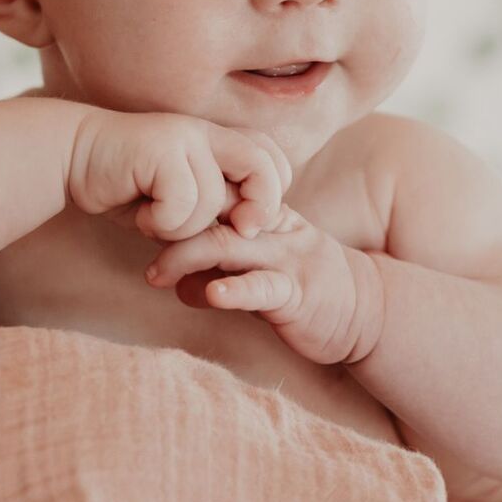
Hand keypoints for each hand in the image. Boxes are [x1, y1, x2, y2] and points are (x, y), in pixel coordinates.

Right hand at [68, 109, 291, 240]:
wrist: (74, 158)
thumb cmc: (128, 185)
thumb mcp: (179, 199)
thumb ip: (214, 207)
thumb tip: (251, 228)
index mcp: (217, 140)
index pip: (272, 158)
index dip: (272, 193)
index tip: (250, 223)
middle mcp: (207, 133)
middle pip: (263, 168)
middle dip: (258, 208)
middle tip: (238, 230)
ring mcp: (185, 137)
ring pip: (214, 201)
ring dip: (185, 227)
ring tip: (155, 217)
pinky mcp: (162, 149)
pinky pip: (182, 204)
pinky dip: (162, 223)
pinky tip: (141, 212)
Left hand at [144, 205, 383, 364]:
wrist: (364, 310)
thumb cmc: (301, 288)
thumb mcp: (258, 269)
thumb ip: (220, 268)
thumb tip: (177, 281)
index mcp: (263, 214)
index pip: (218, 191)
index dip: (180, 196)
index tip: (143, 207)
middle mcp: (272, 229)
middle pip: (215, 213)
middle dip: (172, 225)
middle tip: (137, 234)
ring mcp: (285, 259)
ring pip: (230, 246)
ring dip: (186, 257)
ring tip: (155, 274)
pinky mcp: (297, 293)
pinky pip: (263, 288)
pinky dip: (234, 291)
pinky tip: (211, 295)